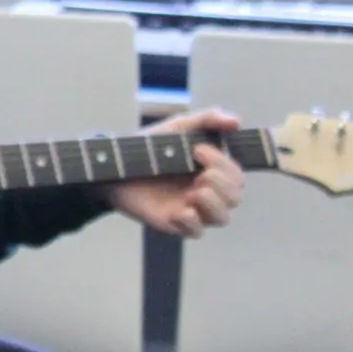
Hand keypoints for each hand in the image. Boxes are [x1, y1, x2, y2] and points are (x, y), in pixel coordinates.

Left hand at [103, 107, 244, 239]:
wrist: (115, 164)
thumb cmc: (149, 146)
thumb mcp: (178, 127)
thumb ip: (207, 120)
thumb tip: (237, 121)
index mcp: (211, 170)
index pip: (236, 176)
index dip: (224, 164)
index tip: (198, 150)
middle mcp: (206, 191)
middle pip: (234, 198)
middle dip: (222, 183)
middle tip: (199, 174)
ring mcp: (191, 208)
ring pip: (222, 218)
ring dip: (214, 203)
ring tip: (195, 192)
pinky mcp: (174, 222)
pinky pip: (196, 232)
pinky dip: (192, 222)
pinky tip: (180, 211)